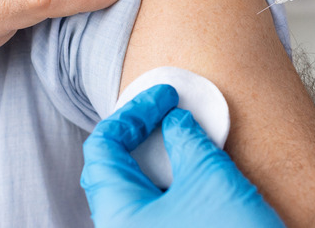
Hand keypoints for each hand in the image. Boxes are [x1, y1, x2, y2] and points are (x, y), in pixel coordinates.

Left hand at [80, 84, 283, 227]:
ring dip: (155, 159)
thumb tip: (176, 122)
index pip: (103, 149)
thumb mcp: (211, 179)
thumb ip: (187, 141)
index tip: (165, 98)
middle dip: (139, 134)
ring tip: (182, 137)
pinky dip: (167, 183)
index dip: (133, 113)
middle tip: (167, 112)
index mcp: (120, 216)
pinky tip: (192, 172)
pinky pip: (153, 210)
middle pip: (113, 170)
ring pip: (134, 192)